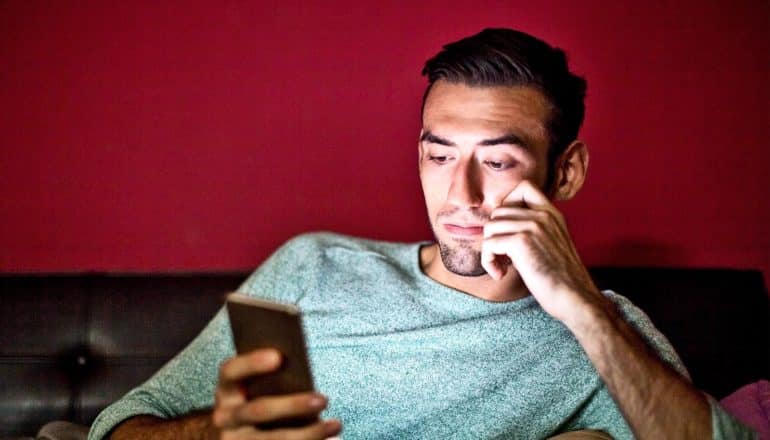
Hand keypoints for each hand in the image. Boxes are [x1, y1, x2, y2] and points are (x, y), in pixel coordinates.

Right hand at [212, 348, 341, 439]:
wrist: (243, 436)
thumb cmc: (259, 399)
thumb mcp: (256, 388)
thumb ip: (273, 378)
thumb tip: (302, 363)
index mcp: (226, 390)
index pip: (231, 371)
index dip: (251, 363)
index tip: (279, 356)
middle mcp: (225, 416)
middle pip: (258, 410)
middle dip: (293, 405)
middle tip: (323, 399)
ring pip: (274, 439)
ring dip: (310, 433)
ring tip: (336, 424)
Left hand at [481, 180, 605, 322]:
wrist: (576, 298)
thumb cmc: (561, 280)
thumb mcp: (550, 244)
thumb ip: (532, 230)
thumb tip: (496, 226)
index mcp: (552, 214)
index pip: (524, 187)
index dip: (507, 204)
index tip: (507, 230)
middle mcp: (544, 215)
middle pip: (498, 211)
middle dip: (494, 236)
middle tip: (503, 258)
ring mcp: (534, 226)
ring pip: (490, 227)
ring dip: (489, 250)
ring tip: (502, 267)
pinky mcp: (522, 241)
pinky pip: (489, 244)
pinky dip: (488, 262)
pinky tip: (500, 274)